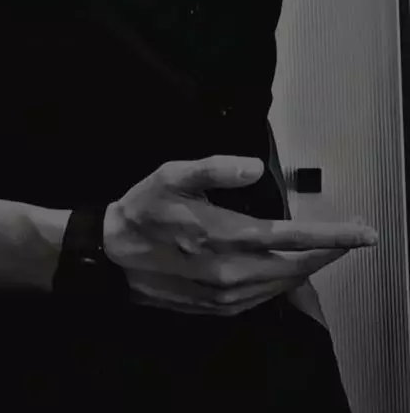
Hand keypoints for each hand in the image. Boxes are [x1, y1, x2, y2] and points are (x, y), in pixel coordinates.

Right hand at [103, 155, 377, 316]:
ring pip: (282, 285)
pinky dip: (281, 283)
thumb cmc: (143, 211)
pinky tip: (280, 269)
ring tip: (319, 251)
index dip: (334, 236)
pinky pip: (262, 298)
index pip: (294, 237)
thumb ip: (216, 169)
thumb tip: (255, 168)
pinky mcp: (217, 308)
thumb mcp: (172, 176)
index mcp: (227, 237)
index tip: (365, 233)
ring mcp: (226, 296)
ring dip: (306, 268)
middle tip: (348, 238)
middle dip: (328, 252)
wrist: (112, 256)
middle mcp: (233, 272)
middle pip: (297, 267)